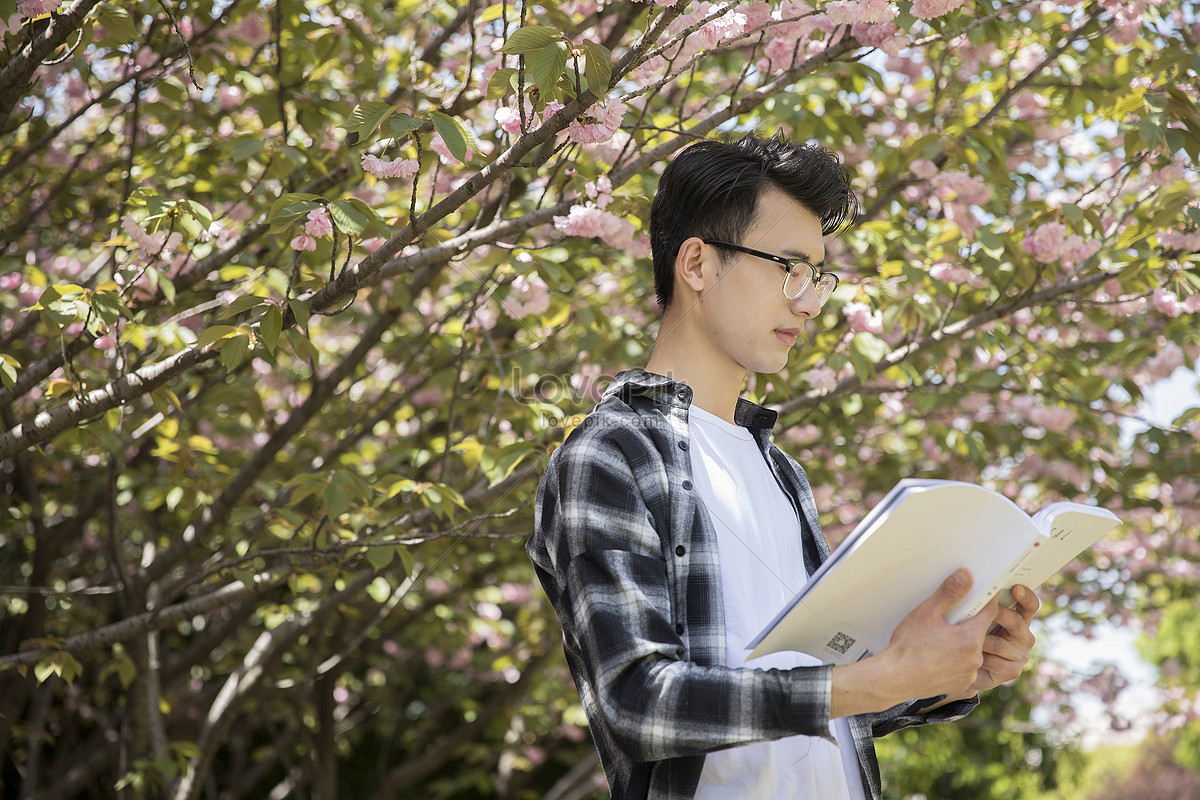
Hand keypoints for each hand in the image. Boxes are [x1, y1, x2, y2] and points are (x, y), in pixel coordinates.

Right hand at [883, 568, 998, 700]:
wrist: (895, 679)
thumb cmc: (908, 647)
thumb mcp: (926, 613)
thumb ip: (949, 593)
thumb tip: (966, 576)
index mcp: (970, 638)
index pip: (989, 612)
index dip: (985, 600)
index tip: (980, 594)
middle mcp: (975, 657)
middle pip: (980, 631)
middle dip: (969, 622)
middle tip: (949, 618)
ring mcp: (969, 673)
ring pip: (973, 650)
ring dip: (963, 642)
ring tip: (940, 639)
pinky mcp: (962, 683)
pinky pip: (965, 666)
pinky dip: (957, 659)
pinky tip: (940, 656)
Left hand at [968, 584, 1038, 692]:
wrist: (962, 667)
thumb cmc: (967, 635)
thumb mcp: (972, 617)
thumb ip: (978, 604)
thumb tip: (967, 579)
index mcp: (1018, 618)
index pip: (1029, 605)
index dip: (1026, 596)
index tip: (1015, 588)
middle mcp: (1023, 635)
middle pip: (1017, 622)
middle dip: (1000, 615)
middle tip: (987, 609)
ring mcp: (1020, 654)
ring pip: (1003, 644)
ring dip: (984, 641)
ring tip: (967, 637)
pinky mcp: (1013, 671)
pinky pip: (997, 662)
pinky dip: (982, 659)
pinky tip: (973, 657)